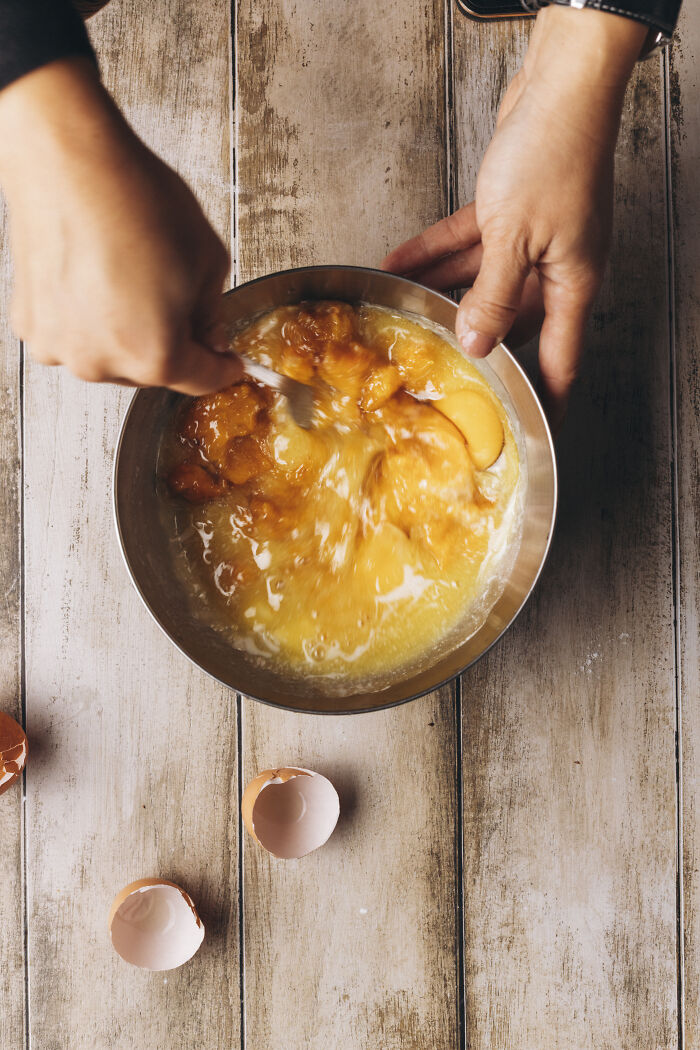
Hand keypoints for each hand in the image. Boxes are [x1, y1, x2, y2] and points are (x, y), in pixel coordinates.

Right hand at [0, 58, 241, 394]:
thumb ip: (212, 312)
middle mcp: (102, 363)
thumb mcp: (207, 260)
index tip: (228, 362)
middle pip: (153, 370)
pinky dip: (89, 318)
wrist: (68, 161)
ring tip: (130, 278)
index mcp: (155, 356)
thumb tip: (211, 336)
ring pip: (111, 355)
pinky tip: (95, 276)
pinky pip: (74, 335)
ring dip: (128, 332)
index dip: (222, 367)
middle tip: (177, 299)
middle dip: (172, 342)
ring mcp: (61, 347)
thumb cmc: (136, 202)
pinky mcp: (32, 325)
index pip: (201, 378)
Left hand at [383, 7, 646, 428]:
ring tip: (404, 317)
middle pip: (510, 321)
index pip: (562, 360)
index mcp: (571, 285)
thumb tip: (476, 343)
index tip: (534, 431)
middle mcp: (553, 267)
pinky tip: (397, 266)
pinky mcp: (508, 208)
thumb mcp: (516, 239)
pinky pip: (464, 243)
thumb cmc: (554, 156)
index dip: (549, 400)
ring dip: (441, 295)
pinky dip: (432, 254)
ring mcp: (531, 238)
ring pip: (480, 281)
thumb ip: (492, 295)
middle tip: (440, 368)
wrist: (561, 84)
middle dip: (473, 341)